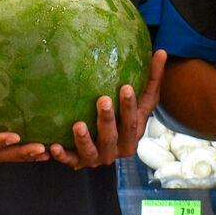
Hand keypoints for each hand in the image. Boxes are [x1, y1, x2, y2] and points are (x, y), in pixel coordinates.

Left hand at [52, 49, 167, 170]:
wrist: (106, 145)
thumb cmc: (126, 116)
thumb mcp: (141, 101)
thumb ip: (152, 79)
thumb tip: (162, 51)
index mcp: (132, 137)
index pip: (132, 122)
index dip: (129, 106)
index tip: (125, 87)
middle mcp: (116, 151)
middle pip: (112, 138)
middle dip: (108, 120)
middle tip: (103, 99)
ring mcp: (96, 158)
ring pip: (91, 152)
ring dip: (84, 140)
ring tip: (78, 125)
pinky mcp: (78, 162)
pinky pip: (70, 161)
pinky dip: (62, 155)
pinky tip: (53, 146)